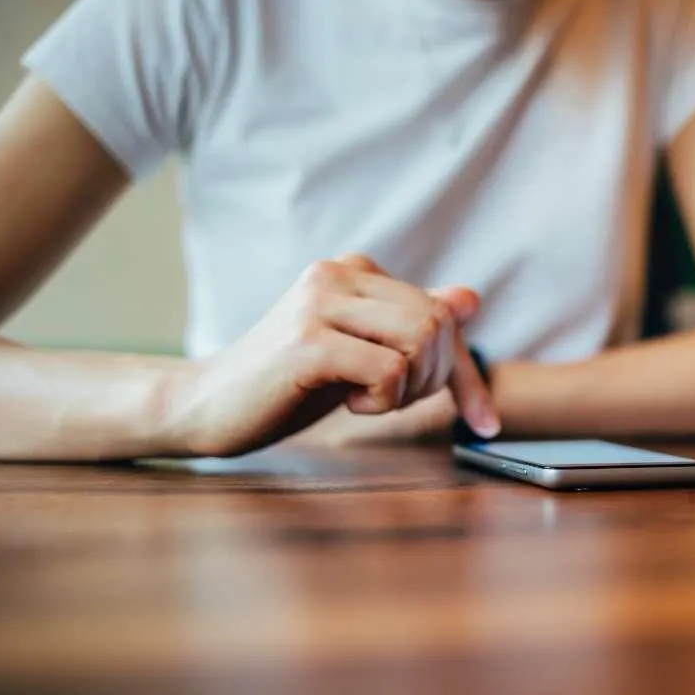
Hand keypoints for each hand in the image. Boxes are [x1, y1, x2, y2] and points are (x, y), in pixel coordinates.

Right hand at [164, 254, 499, 456]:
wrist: (208, 406)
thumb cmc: (289, 385)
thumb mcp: (361, 353)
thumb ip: (410, 324)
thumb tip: (470, 298)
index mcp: (354, 270)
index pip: (445, 313)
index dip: (467, 373)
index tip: (486, 423)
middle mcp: (337, 273)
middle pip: (440, 324)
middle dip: (436, 380)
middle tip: (391, 402)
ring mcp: (320, 303)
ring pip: (420, 341)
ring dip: (408, 389)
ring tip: (367, 399)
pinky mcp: (308, 341)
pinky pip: (390, 370)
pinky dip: (384, 400)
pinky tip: (348, 403)